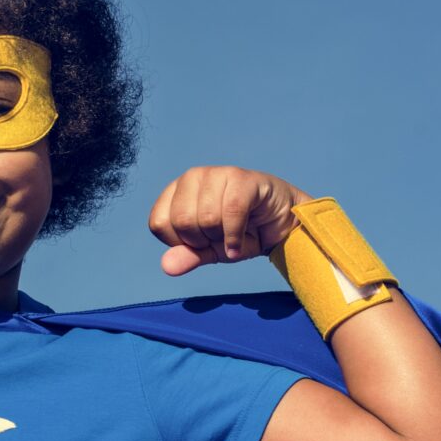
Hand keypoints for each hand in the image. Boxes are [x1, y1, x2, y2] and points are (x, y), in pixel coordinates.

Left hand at [148, 166, 312, 275]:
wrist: (282, 228)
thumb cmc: (241, 235)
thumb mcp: (210, 251)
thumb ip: (188, 256)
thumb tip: (167, 267)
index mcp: (175, 193)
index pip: (159, 224)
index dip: (182, 243)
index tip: (202, 241)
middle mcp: (191, 178)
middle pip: (182, 222)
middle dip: (204, 239)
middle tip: (222, 235)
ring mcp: (216, 174)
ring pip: (206, 218)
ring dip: (223, 237)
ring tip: (234, 232)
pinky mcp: (243, 178)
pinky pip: (231, 211)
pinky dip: (236, 236)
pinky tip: (241, 242)